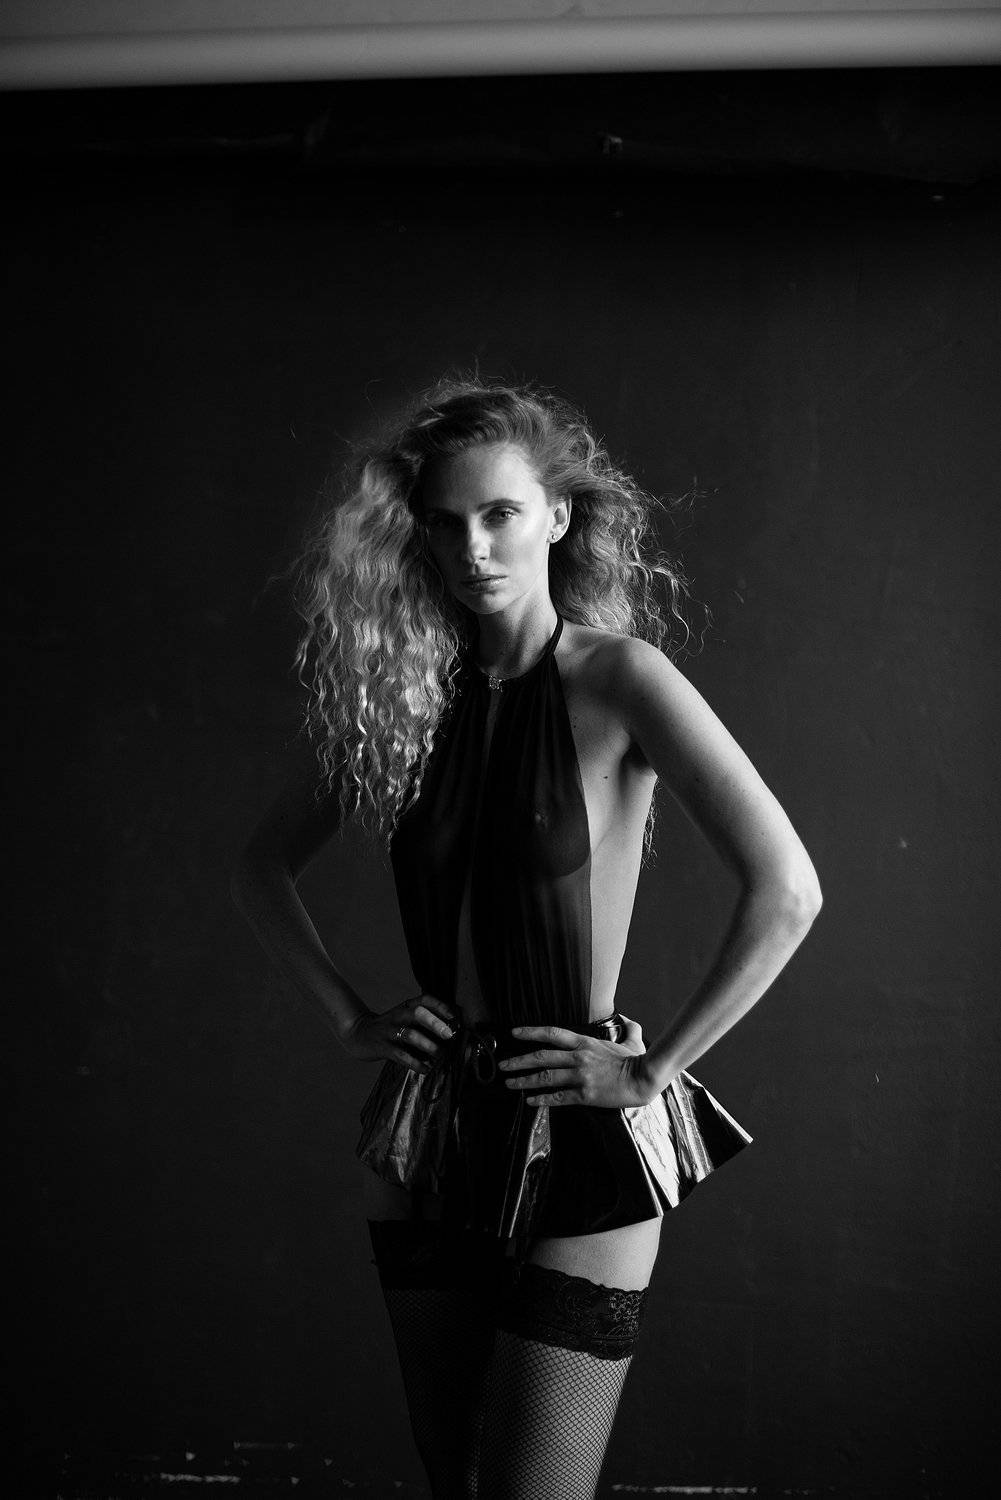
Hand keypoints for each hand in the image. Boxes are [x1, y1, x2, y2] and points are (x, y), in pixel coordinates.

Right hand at [340, 993, 456, 1073]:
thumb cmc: (391, 1029)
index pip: (424, 1000)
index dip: (440, 1006)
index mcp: (405, 1006)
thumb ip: (424, 1023)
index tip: (455, 1017)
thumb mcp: (405, 1019)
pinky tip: (426, 1069)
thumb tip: (452, 1034)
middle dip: (435, 1023)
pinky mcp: (382, 1047)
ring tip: (440, 1055)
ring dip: (427, 1045)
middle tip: (449, 1035)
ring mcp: (389, 1031)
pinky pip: (400, 1055)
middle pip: (417, 1013)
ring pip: (409, 1035)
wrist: (358, 1034)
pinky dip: (414, 1063)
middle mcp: (397, 1016)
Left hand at [498, 1014, 657, 1108]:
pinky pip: (558, 1097)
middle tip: (503, 1065)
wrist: (643, 1079)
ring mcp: (580, 1076)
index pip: (551, 1033)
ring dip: (525, 1081)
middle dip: (519, 1061)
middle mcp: (578, 1057)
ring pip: (545, 1077)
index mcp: (585, 1042)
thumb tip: (627, 1018)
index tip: (514, 1033)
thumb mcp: (632, 1038)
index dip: (531, 1032)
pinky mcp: (584, 1094)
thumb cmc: (638, 1060)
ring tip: (510, 1084)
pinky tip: (531, 1102)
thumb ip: (627, 1027)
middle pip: (541, 1057)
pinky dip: (542, 1099)